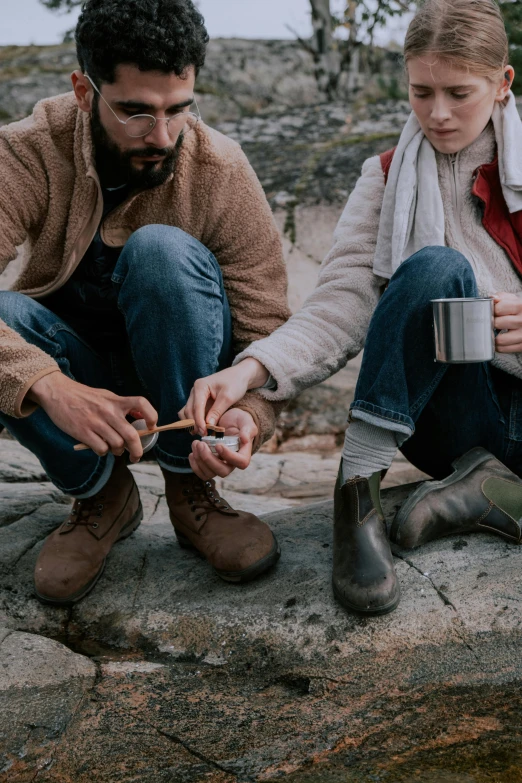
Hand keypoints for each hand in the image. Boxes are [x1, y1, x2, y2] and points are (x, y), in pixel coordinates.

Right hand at [28, 372, 157, 462]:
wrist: (57, 393)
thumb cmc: (83, 396)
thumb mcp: (106, 396)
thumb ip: (122, 406)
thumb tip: (141, 417)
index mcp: (116, 400)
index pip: (141, 403)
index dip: (151, 415)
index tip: (151, 426)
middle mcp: (108, 411)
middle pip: (131, 435)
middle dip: (137, 450)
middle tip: (136, 456)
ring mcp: (96, 422)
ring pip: (117, 445)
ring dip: (117, 451)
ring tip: (114, 449)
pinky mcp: (83, 432)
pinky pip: (101, 449)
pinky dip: (103, 452)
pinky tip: (99, 447)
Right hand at [179, 358, 268, 435]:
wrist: (239, 376)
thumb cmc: (235, 383)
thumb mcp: (228, 397)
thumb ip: (217, 411)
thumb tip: (208, 425)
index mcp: (200, 386)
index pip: (196, 407)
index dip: (199, 421)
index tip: (204, 432)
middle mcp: (194, 390)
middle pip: (188, 410)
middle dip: (194, 424)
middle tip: (203, 434)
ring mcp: (195, 396)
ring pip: (187, 412)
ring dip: (191, 423)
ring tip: (201, 433)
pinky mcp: (198, 401)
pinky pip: (191, 412)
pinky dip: (194, 420)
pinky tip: (201, 428)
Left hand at [188, 408, 256, 480]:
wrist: (228, 421)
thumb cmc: (239, 421)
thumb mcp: (245, 421)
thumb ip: (247, 430)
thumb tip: (244, 439)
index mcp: (243, 454)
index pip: (241, 462)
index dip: (229, 456)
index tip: (218, 444)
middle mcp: (232, 463)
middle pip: (222, 471)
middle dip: (209, 459)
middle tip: (201, 444)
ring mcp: (220, 466)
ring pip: (210, 473)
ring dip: (199, 460)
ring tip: (195, 443)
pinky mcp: (209, 466)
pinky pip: (202, 473)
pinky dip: (194, 465)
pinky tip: (192, 452)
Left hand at [494, 292, 521, 352]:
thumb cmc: (520, 311)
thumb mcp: (514, 300)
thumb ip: (502, 297)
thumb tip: (492, 298)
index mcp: (520, 306)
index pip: (498, 309)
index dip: (491, 310)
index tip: (492, 312)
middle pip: (497, 324)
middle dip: (491, 323)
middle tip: (492, 323)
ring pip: (499, 340)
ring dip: (493, 336)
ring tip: (494, 332)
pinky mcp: (521, 346)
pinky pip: (502, 349)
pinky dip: (498, 345)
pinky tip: (500, 339)